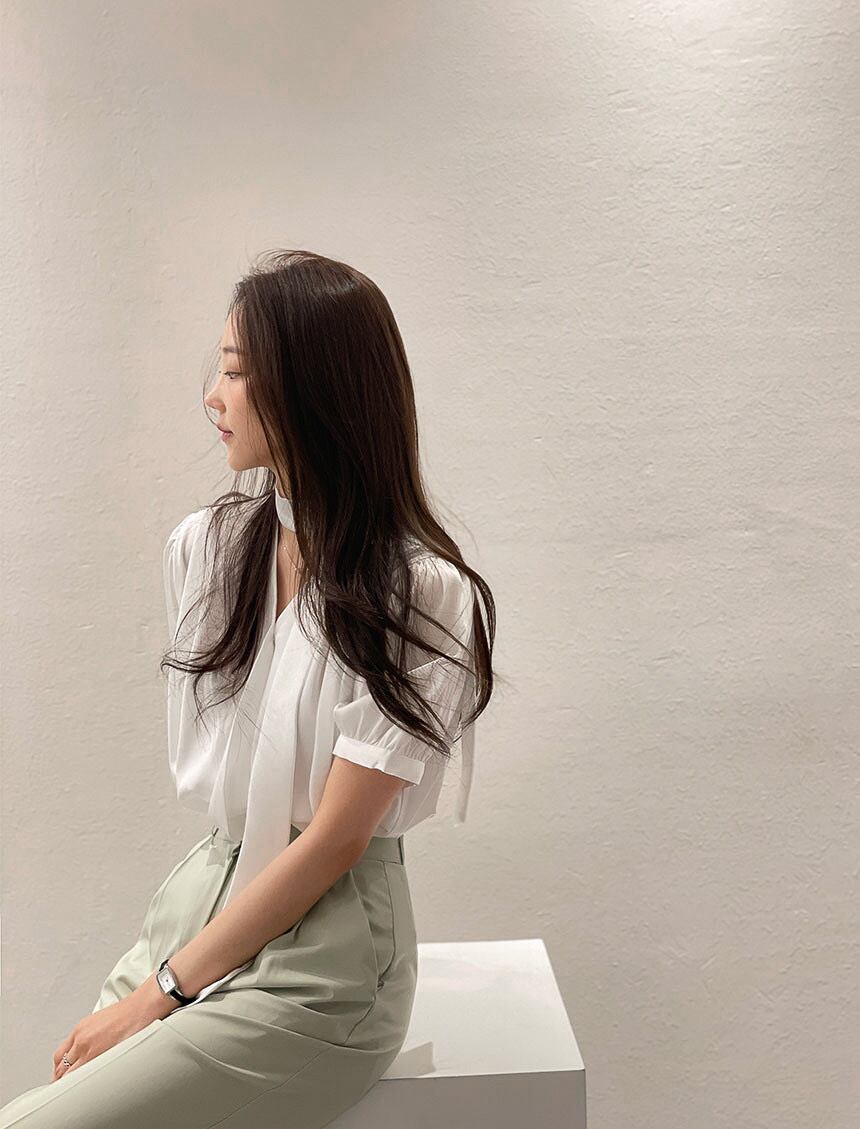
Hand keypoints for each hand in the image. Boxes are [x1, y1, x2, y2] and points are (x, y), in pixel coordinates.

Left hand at [51, 973, 177, 1081]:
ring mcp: (90, 1049)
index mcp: (80, 1030)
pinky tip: (85, 1091)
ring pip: (70, 1076)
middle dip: (61, 1081)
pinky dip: (81, 1086)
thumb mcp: (102, 1021)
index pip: (60, 1056)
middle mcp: (81, 1039)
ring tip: (74, 1095)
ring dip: (70, 1085)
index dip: (59, 1070)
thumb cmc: (129, 1012)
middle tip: (65, 1091)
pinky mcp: (102, 1057)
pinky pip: (84, 1077)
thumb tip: (89, 1052)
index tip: (62, 1078)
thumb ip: (90, 1037)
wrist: (143, 1006)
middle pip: (61, 1069)